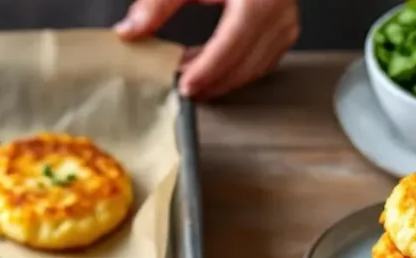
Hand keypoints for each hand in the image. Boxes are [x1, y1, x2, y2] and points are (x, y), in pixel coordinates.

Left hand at [115, 0, 299, 99]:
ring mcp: (285, 24)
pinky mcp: (283, 32)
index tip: (184, 85)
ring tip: (189, 80)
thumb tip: (131, 29)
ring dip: (220, 80)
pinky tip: (207, 70)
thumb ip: (159, 4)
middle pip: (244, 63)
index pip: (232, 43)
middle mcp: (278, 12)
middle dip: (211, 82)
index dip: (207, 68)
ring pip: (253, 69)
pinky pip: (259, 64)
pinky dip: (233, 72)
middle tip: (179, 90)